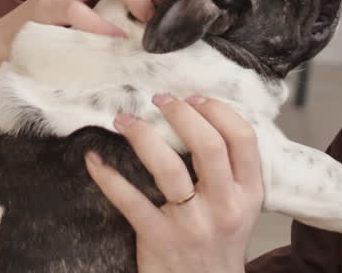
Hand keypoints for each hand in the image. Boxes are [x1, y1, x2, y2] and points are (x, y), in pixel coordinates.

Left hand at [85, 94, 263, 272]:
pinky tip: (94, 159)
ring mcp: (191, 223)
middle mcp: (224, 206)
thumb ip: (230, 171)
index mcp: (247, 194)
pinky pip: (130, 200)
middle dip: (180, 114)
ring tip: (124, 120)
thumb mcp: (239, 208)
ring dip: (142, 136)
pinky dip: (108, 177)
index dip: (217, 111)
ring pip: (167, 167)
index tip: (194, 98)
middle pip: (207, 146)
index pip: (242, 139)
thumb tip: (202, 118)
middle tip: (160, 99)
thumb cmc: (218, 244)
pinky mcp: (159, 238)